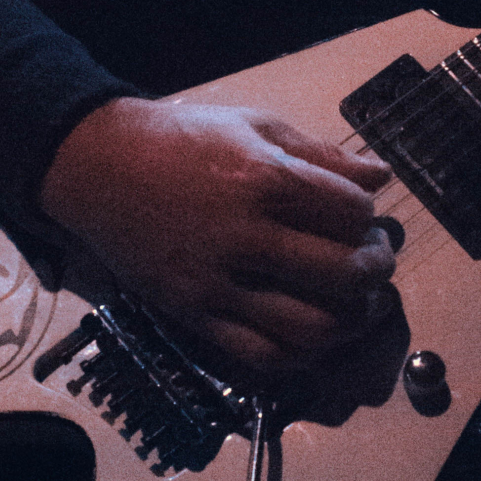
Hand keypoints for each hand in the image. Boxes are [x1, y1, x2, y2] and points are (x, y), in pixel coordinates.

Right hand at [39, 97, 397, 380]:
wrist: (98, 167)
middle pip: (344, 273)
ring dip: (351, 322)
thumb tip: (381, 177)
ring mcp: (218, 282)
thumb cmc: (182, 139)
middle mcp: (244, 235)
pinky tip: (311, 333)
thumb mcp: (254, 126)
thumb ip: (322, 153)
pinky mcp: (194, 315)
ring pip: (312, 327)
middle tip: (376, 263)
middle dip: (377, 270)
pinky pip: (261, 355)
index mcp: (264, 179)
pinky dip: (300, 355)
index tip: (360, 215)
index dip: (369, 215)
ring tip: (354, 305)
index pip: (351, 212)